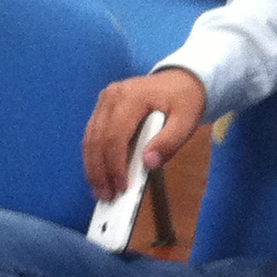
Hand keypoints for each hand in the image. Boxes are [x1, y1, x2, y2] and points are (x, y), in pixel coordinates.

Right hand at [84, 68, 206, 199]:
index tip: (122, 187)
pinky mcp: (102, 108)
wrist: (180, 80)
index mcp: (131, 97)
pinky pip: (92, 134)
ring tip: (100, 191)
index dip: (115, 164)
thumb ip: (169, 142)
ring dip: (92, 167)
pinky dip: (93, 157)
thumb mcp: (187, 120)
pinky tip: (99, 174)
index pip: (115, 135)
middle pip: (97, 138)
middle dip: (99, 171)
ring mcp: (104, 101)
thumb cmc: (183, 100)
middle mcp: (111, 96)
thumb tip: (148, 163)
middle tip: (106, 196)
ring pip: (89, 138)